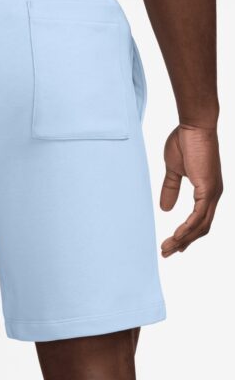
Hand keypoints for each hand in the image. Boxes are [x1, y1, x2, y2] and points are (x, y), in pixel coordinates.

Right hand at [160, 124, 222, 256]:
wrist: (194, 126)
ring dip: (183, 240)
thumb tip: (165, 208)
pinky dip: (187, 229)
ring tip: (167, 249)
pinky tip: (177, 237)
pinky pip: (198, 216)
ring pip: (201, 226)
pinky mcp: (208, 189)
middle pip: (201, 228)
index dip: (186, 234)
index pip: (199, 220)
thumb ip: (171, 189)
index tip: (172, 244)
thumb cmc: (185, 142)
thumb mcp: (174, 170)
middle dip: (183, 243)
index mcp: (207, 191)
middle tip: (166, 252)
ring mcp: (213, 193)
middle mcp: (214, 195)